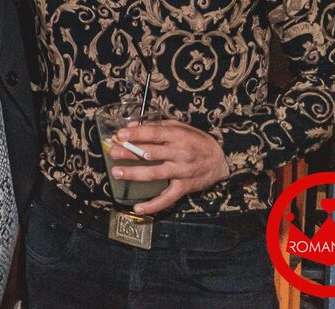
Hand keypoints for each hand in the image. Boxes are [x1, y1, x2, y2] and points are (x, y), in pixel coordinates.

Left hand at [110, 120, 230, 215]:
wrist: (221, 160)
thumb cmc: (196, 141)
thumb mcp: (180, 127)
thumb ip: (156, 126)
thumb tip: (130, 126)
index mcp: (178, 136)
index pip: (154, 133)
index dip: (136, 134)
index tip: (120, 134)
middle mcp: (180, 153)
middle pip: (151, 153)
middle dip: (130, 153)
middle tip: (113, 152)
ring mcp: (182, 171)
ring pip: (155, 174)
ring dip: (134, 174)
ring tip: (117, 173)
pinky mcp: (184, 187)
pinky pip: (167, 198)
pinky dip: (153, 205)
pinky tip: (138, 207)